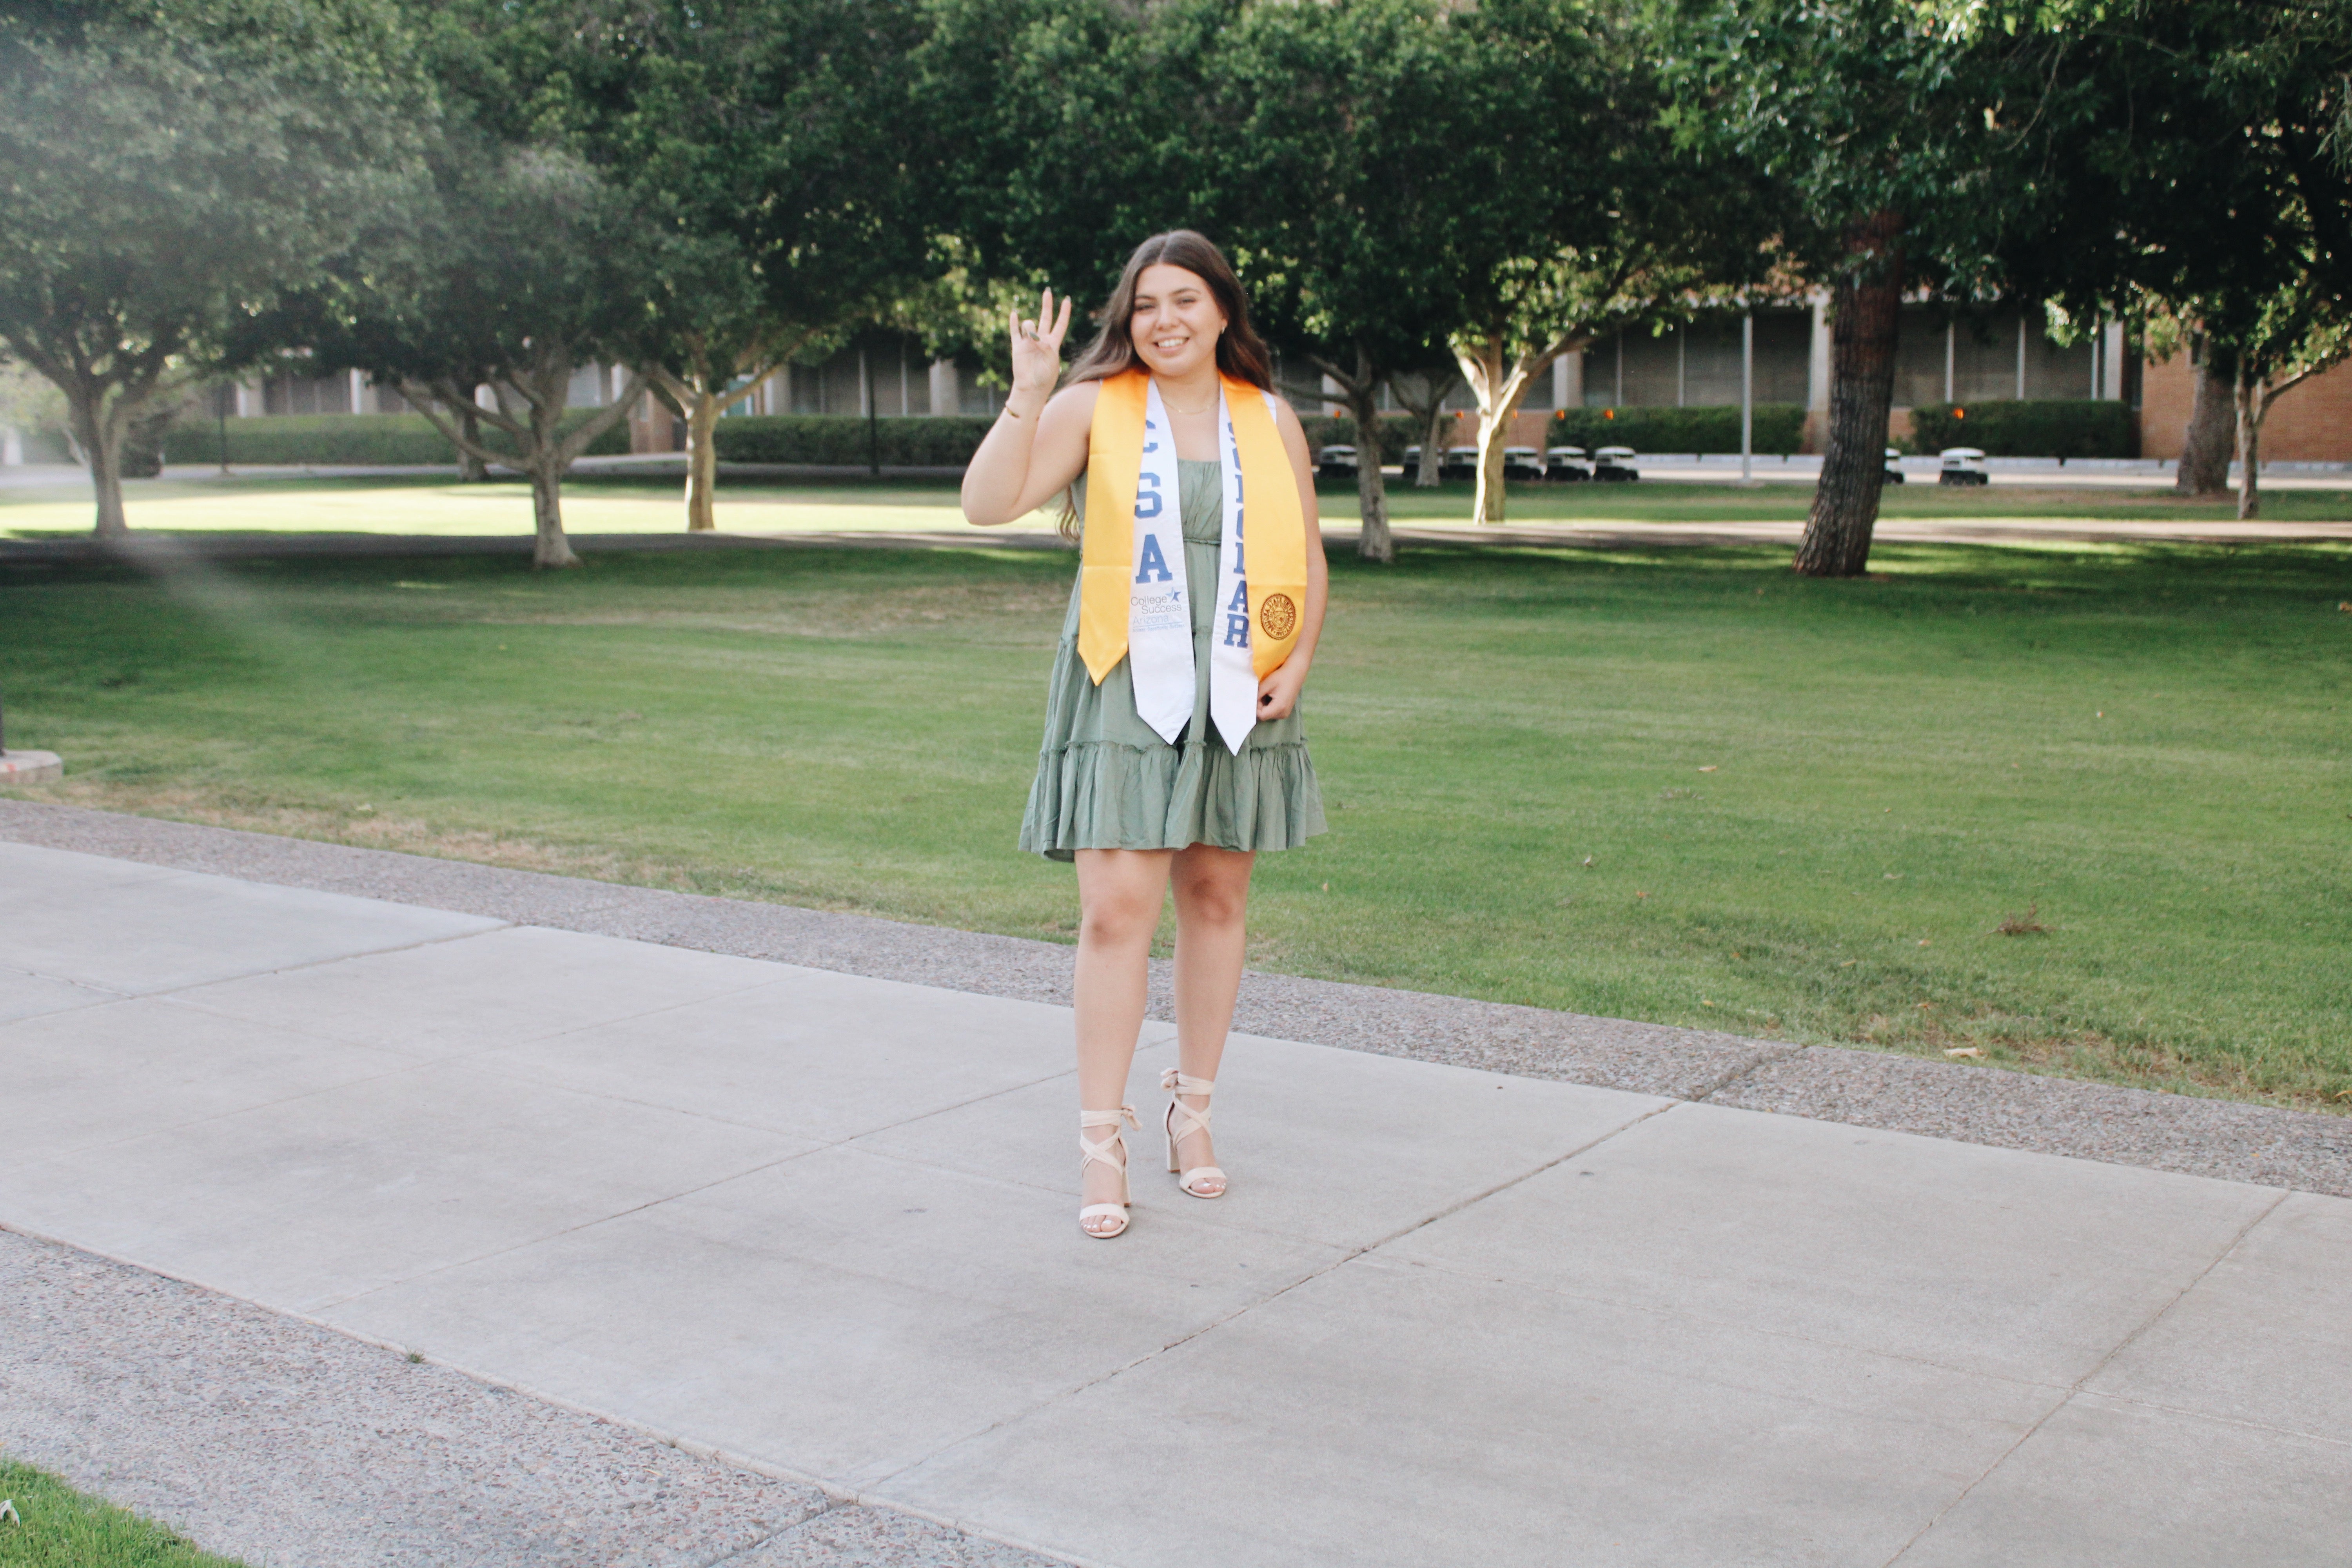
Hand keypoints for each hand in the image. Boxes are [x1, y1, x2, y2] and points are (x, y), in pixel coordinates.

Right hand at [1007, 288, 1071, 408]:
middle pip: (1045, 318)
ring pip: (1029, 325)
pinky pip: (1014, 332)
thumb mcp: (1051, 361)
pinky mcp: (1017, 347)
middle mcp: (1041, 341)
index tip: (1067, 299)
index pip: (1060, 324)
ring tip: (1031, 336)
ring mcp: (1029, 343)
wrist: (1031, 390)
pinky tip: (1014, 314)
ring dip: (1030, 326)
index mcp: (1053, 344)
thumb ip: (1044, 346)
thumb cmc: (1045, 379)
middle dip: (1047, 305)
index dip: (1064, 312)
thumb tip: (1034, 335)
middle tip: (1047, 291)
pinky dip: (1014, 323)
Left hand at [1256, 659, 1307, 721]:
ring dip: (1263, 705)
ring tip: (1267, 693)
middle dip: (1259, 705)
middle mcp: (1283, 714)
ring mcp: (1285, 713)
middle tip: (1261, 693)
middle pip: (1264, 715)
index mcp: (1279, 707)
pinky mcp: (1285, 711)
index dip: (1255, 707)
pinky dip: (1268, 705)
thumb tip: (1248, 702)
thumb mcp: (1266, 684)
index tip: (1255, 697)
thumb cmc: (1281, 676)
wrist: (1295, 673)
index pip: (1261, 715)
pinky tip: (1271, 695)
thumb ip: (1256, 695)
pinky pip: (1272, 712)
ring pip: (1267, 714)